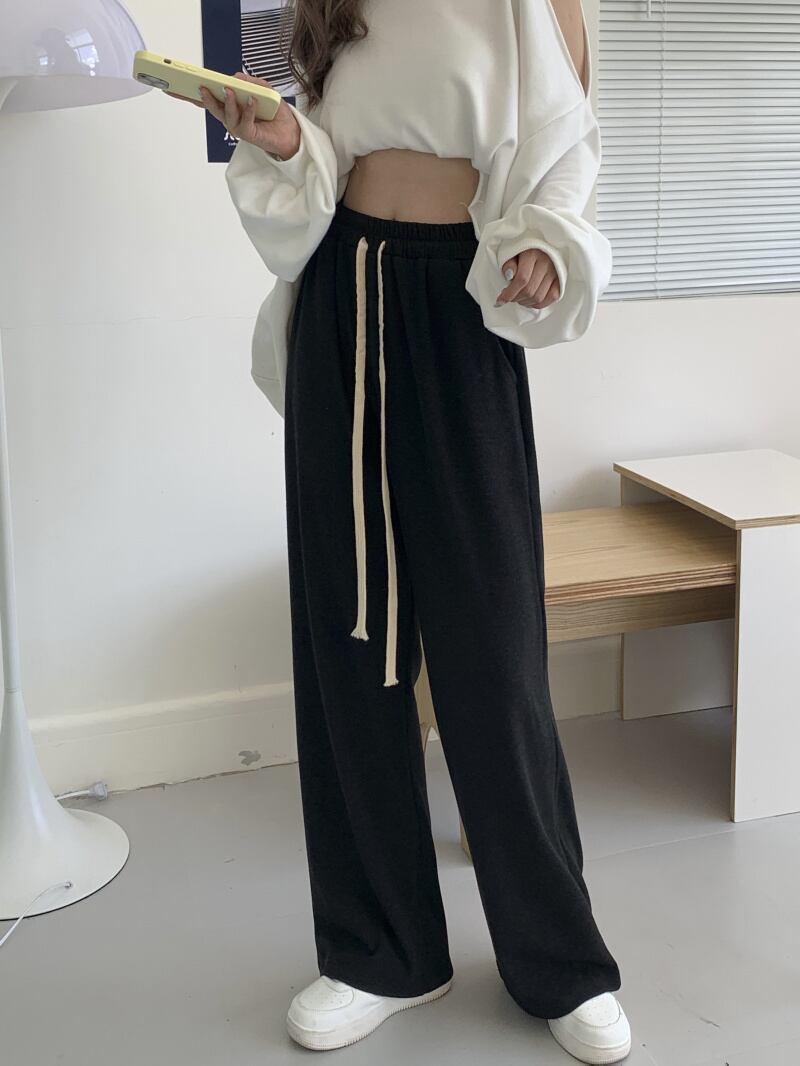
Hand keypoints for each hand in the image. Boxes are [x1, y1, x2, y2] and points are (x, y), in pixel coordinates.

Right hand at [164, 71, 301, 159]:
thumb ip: (249, 82)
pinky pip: (245, 122)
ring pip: (226, 115)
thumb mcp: (262, 89)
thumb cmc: (274, 111)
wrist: (290, 131)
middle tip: (200, 86)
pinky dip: (249, 109)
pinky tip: (253, 100)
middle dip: (204, 96)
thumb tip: (235, 77)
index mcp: (228, 105)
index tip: (172, 87)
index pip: (205, 99)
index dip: (188, 94)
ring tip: (230, 90)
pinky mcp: (249, 135)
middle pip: (211, 107)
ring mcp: (238, 127)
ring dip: (228, 101)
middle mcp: (230, 117)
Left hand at [495, 248, 560, 308]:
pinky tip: (529, 302)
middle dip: (515, 298)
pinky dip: (539, 304)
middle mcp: (546, 262)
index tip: (500, 300)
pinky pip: (552, 297)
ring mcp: (555, 271)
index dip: (509, 293)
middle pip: (529, 290)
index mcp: (532, 254)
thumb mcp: (511, 253)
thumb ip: (508, 264)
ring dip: (525, 303)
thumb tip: (508, 275)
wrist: (541, 246)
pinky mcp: (560, 279)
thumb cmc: (523, 251)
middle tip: (509, 298)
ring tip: (518, 299)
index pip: (521, 279)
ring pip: (539, 297)